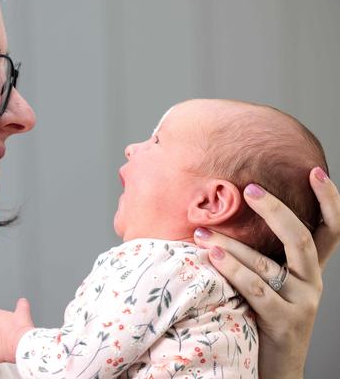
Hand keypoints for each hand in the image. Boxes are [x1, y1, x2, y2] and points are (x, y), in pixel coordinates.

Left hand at [194, 167, 339, 378]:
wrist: (271, 369)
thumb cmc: (259, 318)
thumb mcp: (265, 283)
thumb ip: (256, 256)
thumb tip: (219, 219)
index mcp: (308, 271)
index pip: (329, 230)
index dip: (328, 201)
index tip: (314, 170)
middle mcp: (312, 283)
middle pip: (301, 238)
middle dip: (275, 210)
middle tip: (249, 188)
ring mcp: (302, 303)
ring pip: (267, 264)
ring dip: (232, 244)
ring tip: (201, 231)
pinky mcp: (285, 322)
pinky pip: (256, 289)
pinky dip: (232, 269)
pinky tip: (211, 255)